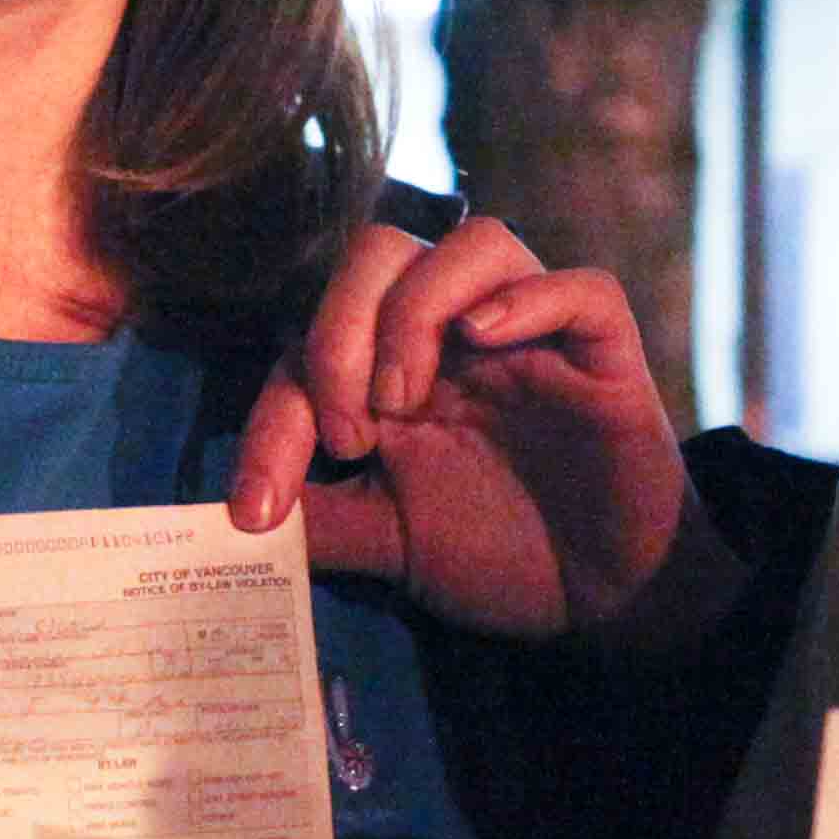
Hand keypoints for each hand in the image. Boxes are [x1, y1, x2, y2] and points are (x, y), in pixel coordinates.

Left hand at [227, 215, 733, 646]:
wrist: (608, 597)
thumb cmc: (501, 555)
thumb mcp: (387, 542)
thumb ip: (318, 519)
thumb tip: (230, 517)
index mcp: (396, 367)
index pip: (311, 342)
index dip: (273, 419)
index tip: (256, 509)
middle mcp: (458, 333)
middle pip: (380, 251)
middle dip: (339, 331)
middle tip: (352, 433)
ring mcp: (532, 334)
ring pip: (474, 241)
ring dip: (418, 309)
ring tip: (406, 401)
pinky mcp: (602, 352)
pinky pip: (578, 286)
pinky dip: (527, 299)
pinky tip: (487, 341)